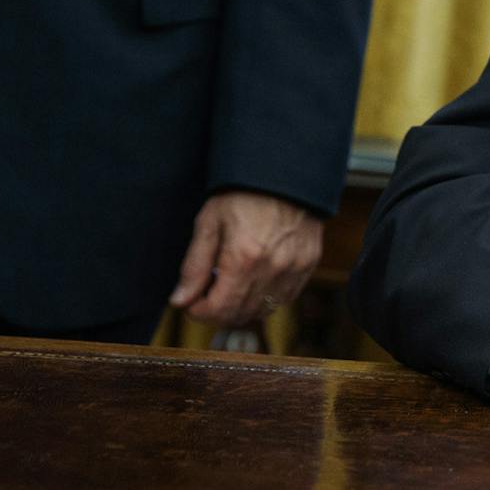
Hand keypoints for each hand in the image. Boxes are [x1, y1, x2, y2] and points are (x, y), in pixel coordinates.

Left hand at [168, 190, 322, 325]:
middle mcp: (273, 268)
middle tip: (206, 297)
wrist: (285, 174)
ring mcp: (295, 268)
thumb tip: (180, 300)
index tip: (191, 303)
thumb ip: (193, 266)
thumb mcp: (209, 223)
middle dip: (218, 313)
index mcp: (244, 258)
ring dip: (242, 309)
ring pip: (264, 310)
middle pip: (240, 314)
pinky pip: (286, 297)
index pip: (219, 310)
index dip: (198, 312)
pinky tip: (254, 284)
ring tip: (229, 290)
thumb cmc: (243, 194)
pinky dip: (266, 299)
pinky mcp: (309, 263)